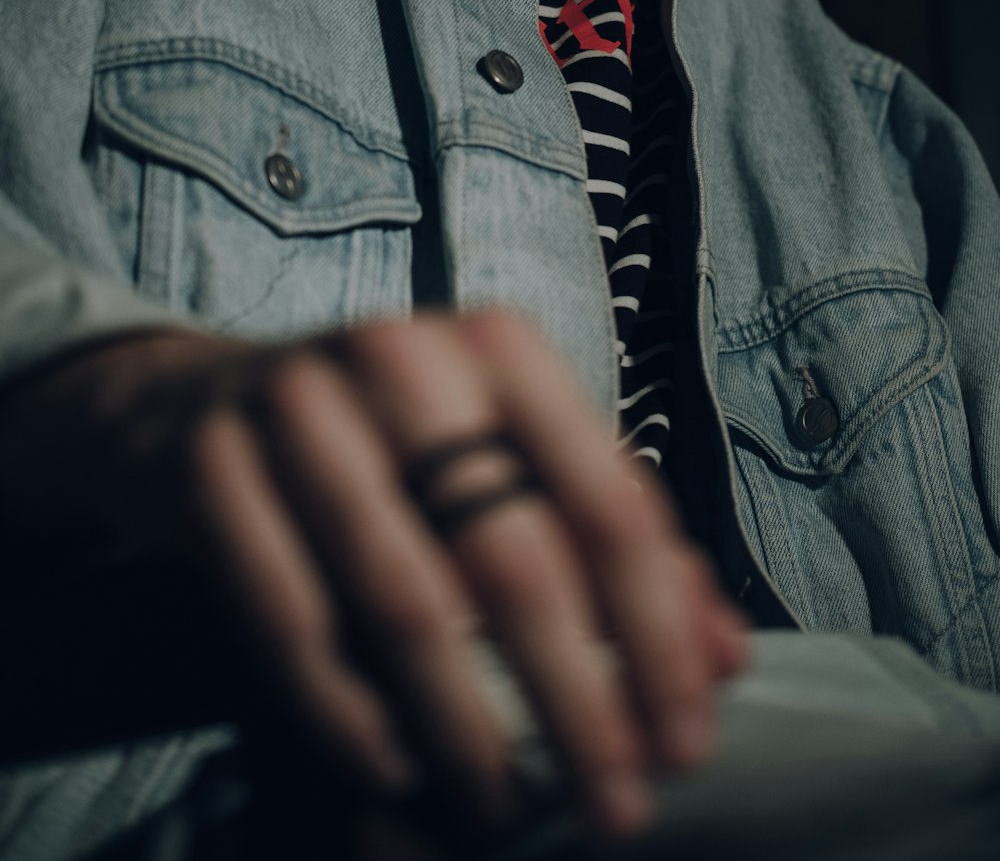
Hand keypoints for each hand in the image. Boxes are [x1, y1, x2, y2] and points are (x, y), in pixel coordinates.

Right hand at [0, 309, 748, 838]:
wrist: (205, 401)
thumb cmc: (390, 442)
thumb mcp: (507, 463)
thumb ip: (616, 545)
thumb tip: (725, 653)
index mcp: (502, 349)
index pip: (612, 502)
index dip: (660, 637)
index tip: (685, 744)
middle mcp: (407, 355)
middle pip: (517, 560)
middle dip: (578, 706)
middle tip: (614, 809)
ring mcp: (300, 403)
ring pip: (406, 602)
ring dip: (465, 730)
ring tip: (503, 809)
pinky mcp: (214, 463)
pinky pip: (291, 620)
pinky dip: (350, 713)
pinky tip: (396, 766)